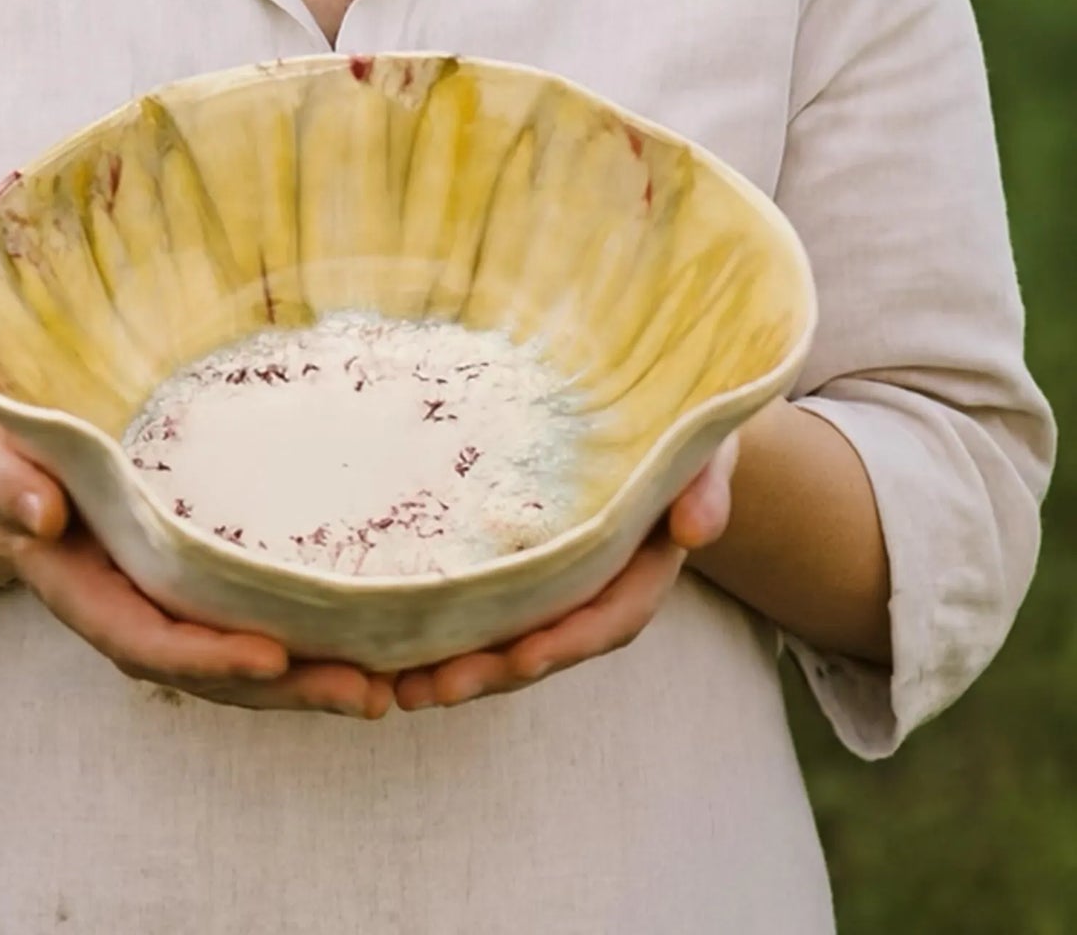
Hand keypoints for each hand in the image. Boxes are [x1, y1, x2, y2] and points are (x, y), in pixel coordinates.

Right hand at [0, 410, 393, 719]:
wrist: (23, 456)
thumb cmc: (11, 448)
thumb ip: (9, 482)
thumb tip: (42, 515)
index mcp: (82, 587)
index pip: (145, 636)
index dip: (205, 655)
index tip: (270, 657)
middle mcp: (133, 610)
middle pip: (210, 669)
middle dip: (284, 688)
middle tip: (364, 692)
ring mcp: (170, 605)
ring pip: (240, 664)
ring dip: (308, 683)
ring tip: (381, 690)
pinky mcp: (202, 586)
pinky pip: (253, 627)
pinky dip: (307, 648)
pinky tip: (369, 651)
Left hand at [393, 431, 740, 710]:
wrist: (658, 414)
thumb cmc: (681, 429)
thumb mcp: (702, 448)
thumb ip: (705, 485)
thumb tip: (696, 529)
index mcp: (644, 567)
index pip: (610, 618)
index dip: (567, 641)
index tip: (522, 659)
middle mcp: (599, 587)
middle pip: (550, 645)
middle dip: (495, 673)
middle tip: (434, 690)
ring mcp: (560, 583)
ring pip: (514, 640)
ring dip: (463, 669)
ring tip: (403, 689)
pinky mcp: (524, 567)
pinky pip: (489, 609)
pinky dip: (451, 635)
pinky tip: (398, 650)